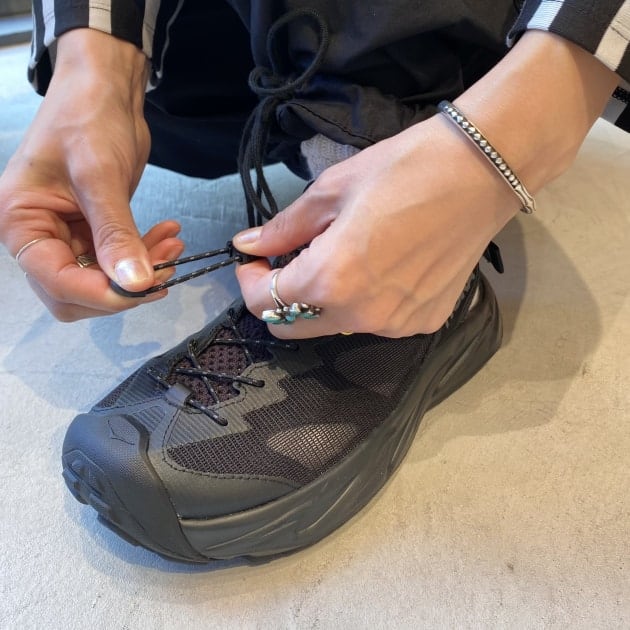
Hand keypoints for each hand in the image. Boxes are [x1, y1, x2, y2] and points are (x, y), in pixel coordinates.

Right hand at [0, 29, 183, 320]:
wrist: (105, 90)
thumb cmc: (87, 117)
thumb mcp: (99, 175)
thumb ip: (116, 233)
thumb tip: (135, 283)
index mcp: (20, 222)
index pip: (56, 281)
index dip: (100, 293)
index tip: (141, 287)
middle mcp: (38, 236)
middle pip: (77, 293)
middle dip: (122, 288)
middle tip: (163, 269)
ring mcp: (66, 236)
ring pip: (103, 281)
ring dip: (141, 273)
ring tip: (173, 246)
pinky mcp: (94, 232)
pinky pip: (119, 261)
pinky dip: (145, 256)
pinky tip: (168, 237)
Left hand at [235, 116, 517, 337]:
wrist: (480, 171)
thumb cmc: (403, 169)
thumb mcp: (332, 190)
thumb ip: (284, 228)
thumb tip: (247, 245)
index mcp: (331, 280)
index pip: (265, 303)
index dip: (249, 281)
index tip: (253, 259)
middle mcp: (360, 315)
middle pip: (293, 326)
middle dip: (280, 298)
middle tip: (290, 260)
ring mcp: (395, 324)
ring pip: (334, 324)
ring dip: (323, 299)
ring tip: (343, 254)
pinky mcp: (423, 322)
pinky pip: (375, 320)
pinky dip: (363, 300)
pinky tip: (382, 265)